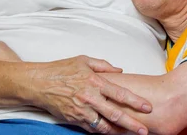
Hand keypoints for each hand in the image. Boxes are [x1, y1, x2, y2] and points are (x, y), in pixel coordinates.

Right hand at [26, 56, 150, 134]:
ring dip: (118, 132)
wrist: (38, 83)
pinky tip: (112, 133)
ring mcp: (81, 111)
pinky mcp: (74, 119)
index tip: (148, 107)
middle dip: (132, 123)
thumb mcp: (84, 60)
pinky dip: (103, 132)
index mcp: (95, 81)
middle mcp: (90, 98)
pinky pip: (91, 129)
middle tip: (144, 131)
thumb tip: (120, 70)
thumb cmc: (61, 69)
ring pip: (104, 126)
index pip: (120, 93)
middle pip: (115, 114)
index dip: (135, 101)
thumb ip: (104, 65)